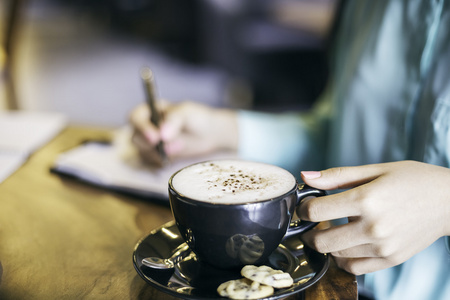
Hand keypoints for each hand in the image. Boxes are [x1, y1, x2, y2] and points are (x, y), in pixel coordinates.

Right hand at [129, 101, 237, 165]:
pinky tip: (177, 154)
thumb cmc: (196, 117)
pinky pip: (152, 162)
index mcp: (150, 109)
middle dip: (151, 144)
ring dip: (159, 153)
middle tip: (167, 147)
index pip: (135, 117)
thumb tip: (162, 133)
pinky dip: (162, 160)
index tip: (155, 137)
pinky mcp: (156, 155)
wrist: (209, 134)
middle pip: (136, 137)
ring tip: (180, 146)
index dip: (141, 127)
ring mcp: (150, 142)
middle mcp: (146, 126)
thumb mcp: (186, 112)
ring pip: (143, 151)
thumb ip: (174, 120)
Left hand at [298, 161, 449, 274]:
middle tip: (311, 224)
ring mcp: (382, 247)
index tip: (305, 207)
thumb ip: (337, 176)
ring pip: (336, 255)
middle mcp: (373, 226)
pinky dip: (342, 259)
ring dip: (326, 244)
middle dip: (309, 232)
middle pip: (321, 240)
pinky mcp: (390, 259)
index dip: (303, 209)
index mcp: (366, 199)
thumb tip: (306, 176)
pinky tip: (345, 245)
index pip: (316, 212)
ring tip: (331, 230)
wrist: (449, 201)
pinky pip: (354, 268)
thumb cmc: (413, 180)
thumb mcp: (375, 169)